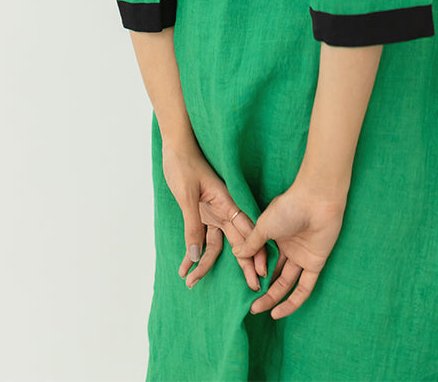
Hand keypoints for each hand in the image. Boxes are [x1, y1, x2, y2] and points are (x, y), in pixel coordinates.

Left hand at [161, 140, 268, 291]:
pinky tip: (184, 267)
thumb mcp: (187, 196)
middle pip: (237, 243)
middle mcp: (224, 210)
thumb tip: (196, 256)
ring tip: (191, 282)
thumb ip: (192, 226)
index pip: (247, 231)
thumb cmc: (183, 165)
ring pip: (215, 245)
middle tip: (252, 289)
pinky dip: (192, 252)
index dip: (255, 252)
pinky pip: (200, 239)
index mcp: (227, 202)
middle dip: (243, 266)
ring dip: (204, 264)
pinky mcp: (201, 215)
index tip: (262, 272)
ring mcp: (213, 214)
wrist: (176, 148)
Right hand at [231, 179, 346, 318]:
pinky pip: (304, 288)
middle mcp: (289, 247)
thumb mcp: (263, 226)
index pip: (262, 258)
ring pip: (286, 283)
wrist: (316, 201)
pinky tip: (278, 312)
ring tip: (258, 309)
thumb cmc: (288, 207)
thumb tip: (237, 253)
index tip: (245, 280)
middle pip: (274, 273)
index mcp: (275, 235)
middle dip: (262, 290)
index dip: (254, 271)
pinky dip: (292, 301)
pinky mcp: (315, 264)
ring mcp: (302, 256)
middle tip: (250, 306)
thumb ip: (252, 243)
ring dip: (273, 298)